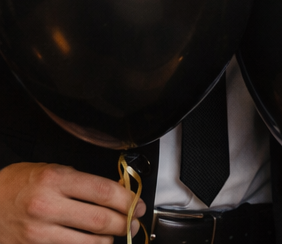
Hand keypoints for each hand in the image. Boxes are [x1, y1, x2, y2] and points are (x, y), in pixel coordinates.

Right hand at [0, 161, 143, 243]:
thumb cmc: (18, 185)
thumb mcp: (50, 170)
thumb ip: (80, 181)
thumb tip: (114, 192)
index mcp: (55, 180)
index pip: (103, 191)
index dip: (127, 199)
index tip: (138, 204)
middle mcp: (47, 207)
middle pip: (100, 219)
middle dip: (124, 222)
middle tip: (133, 222)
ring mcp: (38, 233)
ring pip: (87, 243)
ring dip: (107, 240)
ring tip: (113, 234)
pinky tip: (91, 242)